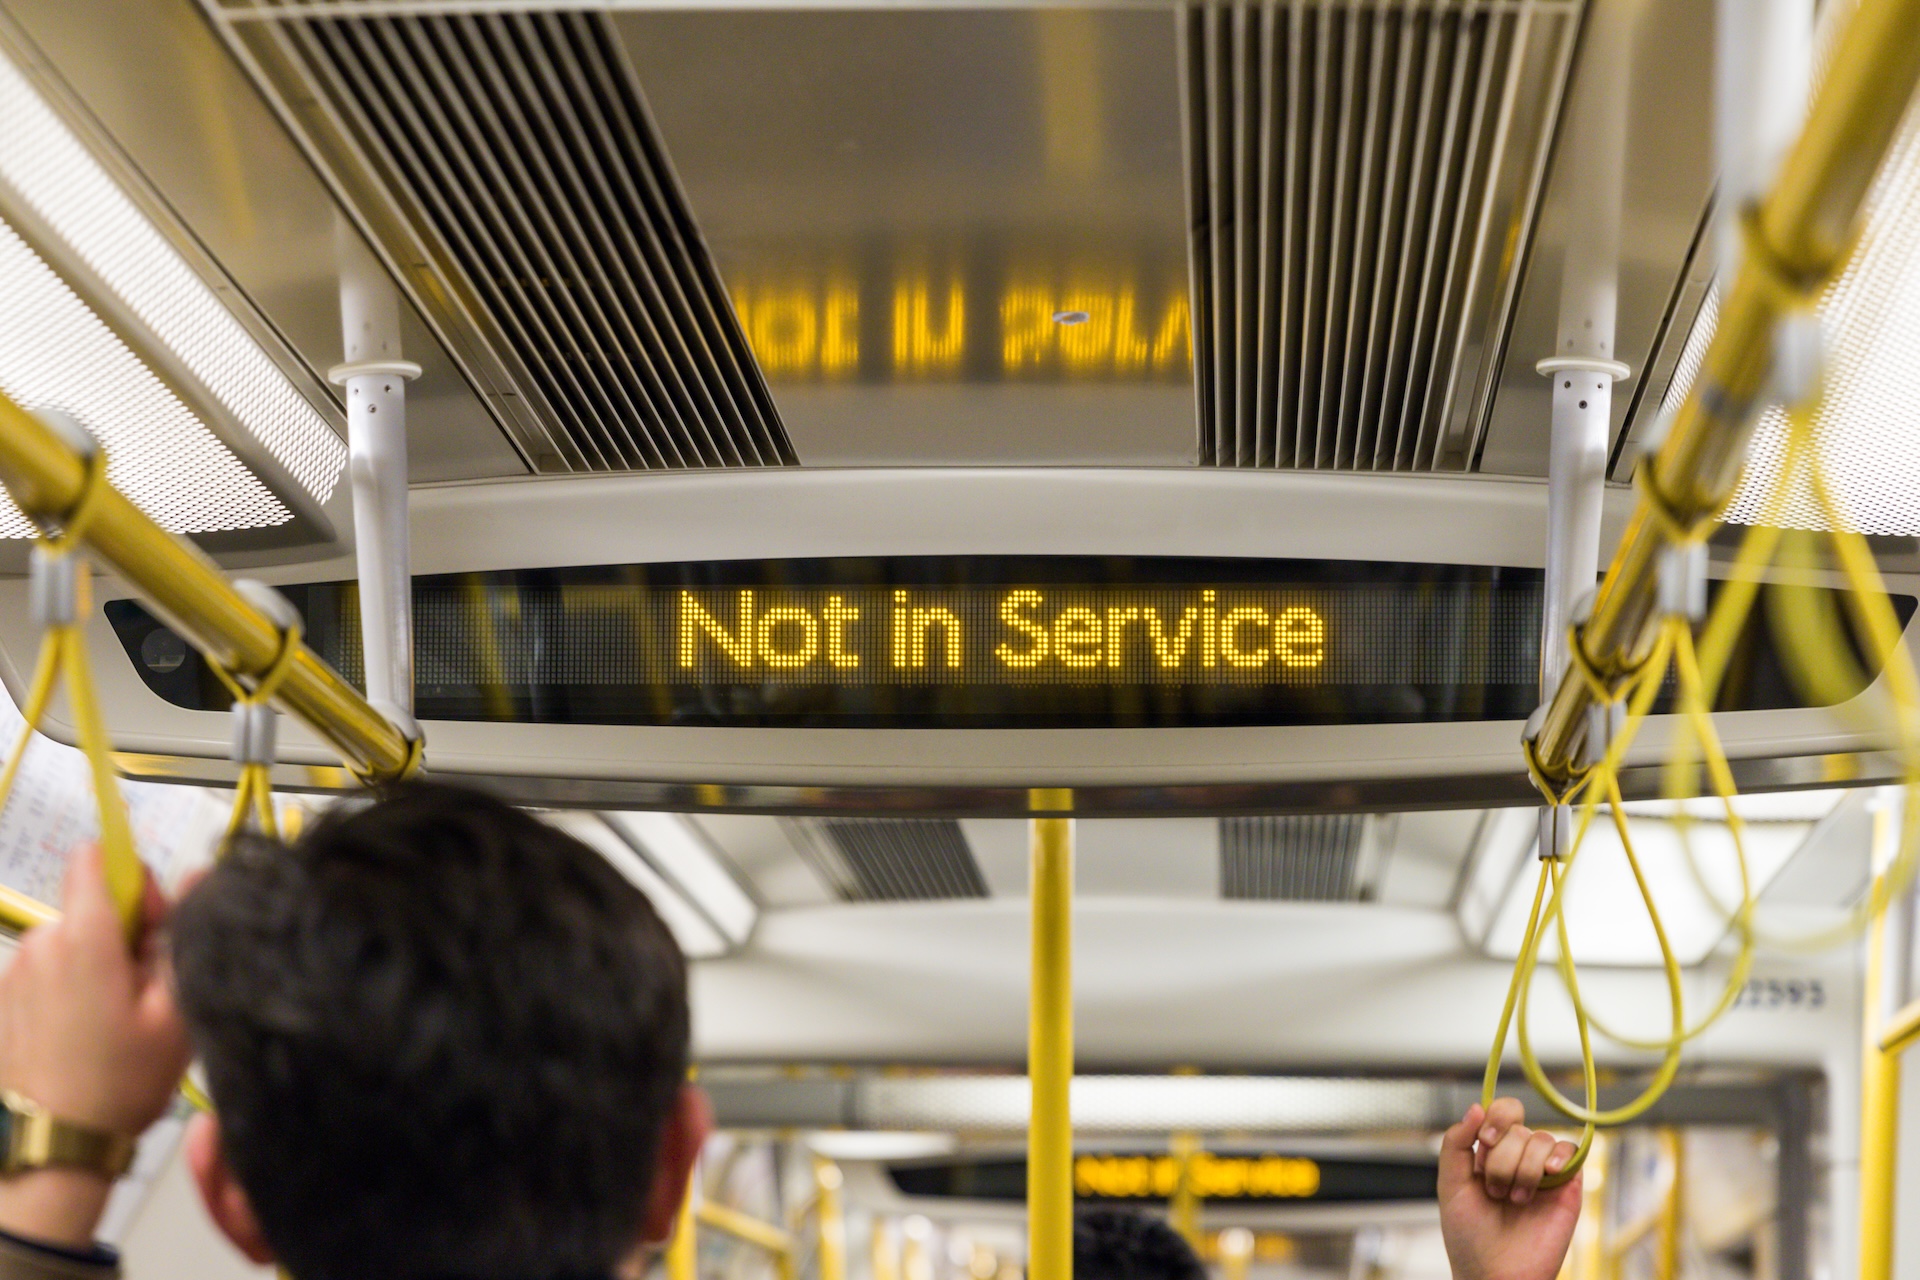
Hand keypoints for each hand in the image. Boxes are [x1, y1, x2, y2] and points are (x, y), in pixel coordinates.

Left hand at [0, 846, 190, 1246]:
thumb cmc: (122, 1080)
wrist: (56, 1144)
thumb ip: (185, 935)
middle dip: (125, 934)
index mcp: (85, 937)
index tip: (158, 927)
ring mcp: (17, 971)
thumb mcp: (177, 1010)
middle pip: (94, 905)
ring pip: (75, 940)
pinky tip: (89, 1034)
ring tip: (118, 1021)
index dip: (138, 880)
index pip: (100, 856)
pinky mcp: (6, 998)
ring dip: (100, 964)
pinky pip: (52, 970)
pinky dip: (74, 989)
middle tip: (147, 992)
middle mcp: (43, 942)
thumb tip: (200, 875)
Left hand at [1438, 1099, 1581, 1279]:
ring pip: (1542, 1139)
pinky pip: (1572, 1151)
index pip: (1499, 1113)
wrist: (1496, 1275)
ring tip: (1516, 1199)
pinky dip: (1560, 1156)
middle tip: (1495, 1189)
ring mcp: (1543, 1173)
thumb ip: (1456, 1143)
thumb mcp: (1450, 1185)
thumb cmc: (1470, 1238)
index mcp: (1489, 1154)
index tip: (1484, 1143)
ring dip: (1524, 1168)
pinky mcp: (1567, 1188)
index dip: (1494, 1119)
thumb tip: (1476, 1107)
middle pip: (1518, 1127)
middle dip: (1502, 1157)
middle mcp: (1518, 1159)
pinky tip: (1548, 1174)